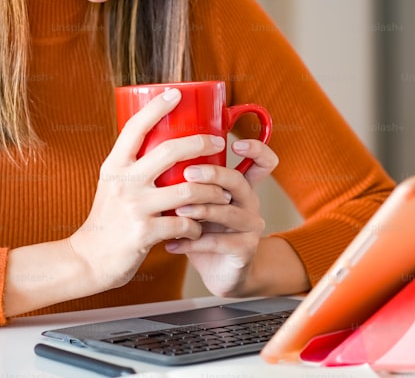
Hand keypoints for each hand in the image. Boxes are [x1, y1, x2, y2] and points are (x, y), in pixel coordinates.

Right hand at [68, 88, 231, 290]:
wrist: (89, 258)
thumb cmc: (107, 219)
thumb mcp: (112, 185)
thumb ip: (133, 166)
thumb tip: (163, 142)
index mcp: (115, 166)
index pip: (135, 128)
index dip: (156, 108)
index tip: (176, 93)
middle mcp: (124, 182)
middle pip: (170, 151)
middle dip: (201, 144)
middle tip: (218, 143)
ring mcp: (135, 207)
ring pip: (188, 191)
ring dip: (211, 192)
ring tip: (222, 193)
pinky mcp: (145, 232)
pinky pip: (185, 224)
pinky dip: (198, 226)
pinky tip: (199, 228)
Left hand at [164, 138, 278, 296]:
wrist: (219, 273)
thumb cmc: (203, 231)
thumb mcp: (197, 203)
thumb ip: (187, 183)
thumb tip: (153, 156)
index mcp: (241, 186)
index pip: (262, 162)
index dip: (256, 149)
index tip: (234, 143)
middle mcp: (250, 202)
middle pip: (238, 181)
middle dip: (213, 175)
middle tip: (188, 173)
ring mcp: (251, 226)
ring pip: (227, 212)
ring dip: (200, 210)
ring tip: (176, 211)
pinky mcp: (245, 249)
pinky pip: (218, 242)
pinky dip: (192, 242)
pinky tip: (171, 244)